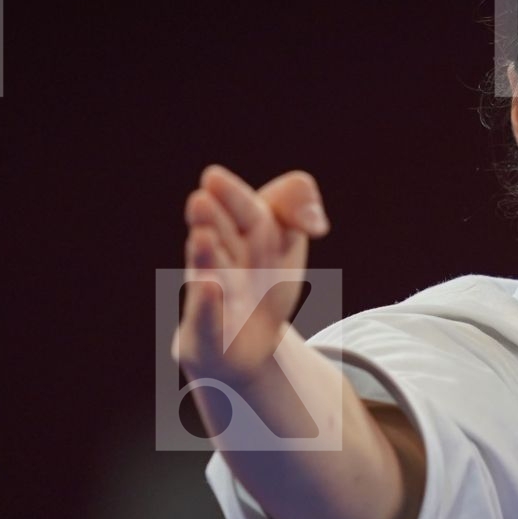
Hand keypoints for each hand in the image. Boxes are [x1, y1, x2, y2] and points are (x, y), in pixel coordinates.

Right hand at [172, 165, 330, 383]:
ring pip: (209, 275)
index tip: (213, 176)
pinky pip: (208, 320)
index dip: (233, 196)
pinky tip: (211, 288)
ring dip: (206, 256)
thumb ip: (299, 211)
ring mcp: (214, 298)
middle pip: (218, 238)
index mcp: (242, 236)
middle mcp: (222, 262)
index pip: (247, 212)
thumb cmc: (264, 281)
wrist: (247, 342)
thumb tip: (317, 223)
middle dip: (210, 219)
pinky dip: (209, 304)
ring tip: (202, 236)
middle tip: (200, 200)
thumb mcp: (285, 240)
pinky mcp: (209, 334)